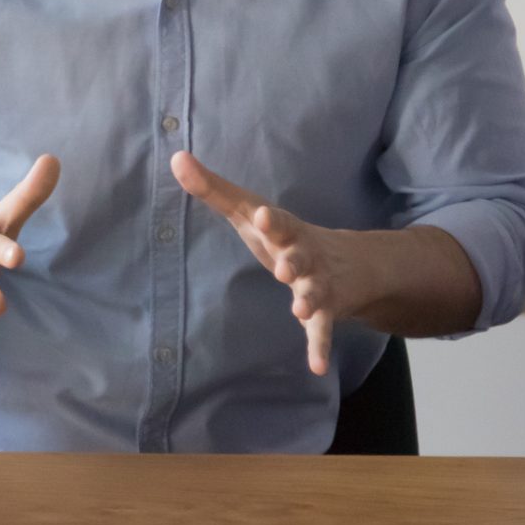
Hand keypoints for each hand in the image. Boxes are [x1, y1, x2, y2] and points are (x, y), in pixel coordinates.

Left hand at [172, 152, 369, 375]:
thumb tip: (175, 157)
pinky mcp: (325, 313)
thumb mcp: (251, 212)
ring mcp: (318, 284)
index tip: (265, 215)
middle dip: (294, 260)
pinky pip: (322, 331)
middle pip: (301, 255)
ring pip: (314, 293)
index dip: (273, 220)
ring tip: (299, 310)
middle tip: (284, 267)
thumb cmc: (284, 235)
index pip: (279, 222)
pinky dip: (321, 346)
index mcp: (285, 230)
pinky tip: (318, 366)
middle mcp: (305, 255)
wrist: (350, 263)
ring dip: (308, 301)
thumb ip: (214, 189)